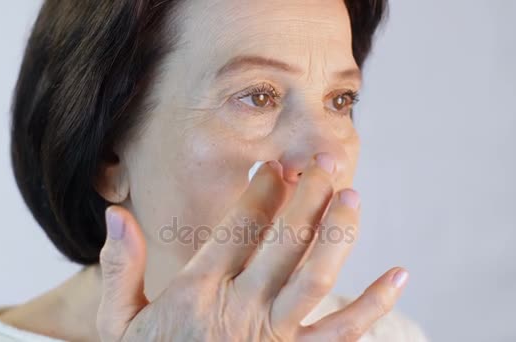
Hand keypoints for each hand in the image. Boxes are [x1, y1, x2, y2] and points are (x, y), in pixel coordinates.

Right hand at [96, 153, 407, 340]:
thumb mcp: (117, 324)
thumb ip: (119, 269)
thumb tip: (116, 213)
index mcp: (197, 291)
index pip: (237, 228)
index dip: (261, 192)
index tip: (275, 168)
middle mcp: (240, 309)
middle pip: (282, 241)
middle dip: (305, 196)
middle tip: (322, 161)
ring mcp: (274, 337)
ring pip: (314, 277)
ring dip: (336, 233)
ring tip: (350, 196)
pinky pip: (342, 333)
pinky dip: (374, 305)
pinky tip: (399, 275)